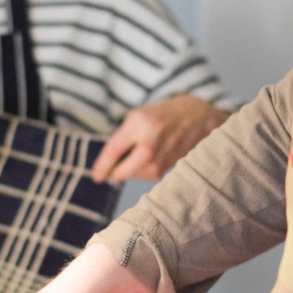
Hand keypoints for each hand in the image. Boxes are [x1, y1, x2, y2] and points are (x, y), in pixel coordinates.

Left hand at [91, 96, 229, 183]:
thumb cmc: (162, 116)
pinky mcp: (168, 169)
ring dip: (131, 170)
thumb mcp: (138, 117)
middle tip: (112, 168)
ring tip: (142, 152)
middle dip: (115, 172)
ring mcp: (160, 159)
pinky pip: (146, 176)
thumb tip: (107, 165)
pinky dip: (143, 170)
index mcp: (139, 124)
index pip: (113, 151)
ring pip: (133, 176)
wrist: (197, 118)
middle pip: (121, 173)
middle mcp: (149, 145)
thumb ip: (122, 138)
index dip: (101, 166)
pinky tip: (151, 157)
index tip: (95, 176)